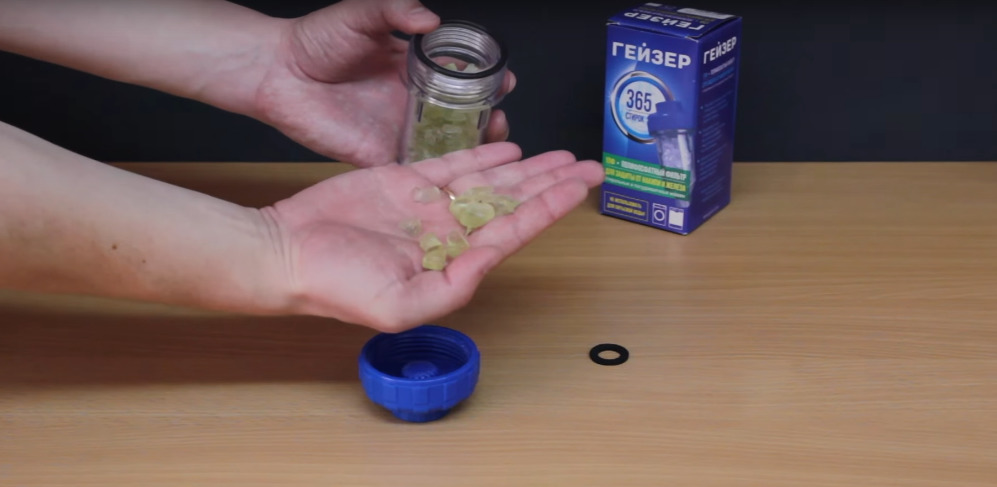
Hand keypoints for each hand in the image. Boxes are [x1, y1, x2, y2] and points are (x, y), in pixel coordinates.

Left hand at [254, 0, 514, 166]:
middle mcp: (411, 104)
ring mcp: (396, 131)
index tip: (506, 81)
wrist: (277, 71)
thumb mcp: (362, 14)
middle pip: (462, 118)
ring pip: (444, 148)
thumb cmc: (316, 40)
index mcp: (413, 70)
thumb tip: (431, 19)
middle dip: (489, 120)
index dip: (487, 81)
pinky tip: (457, 176)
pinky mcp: (377, 156)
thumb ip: (396, 10)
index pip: (461, 78)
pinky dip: (435, 176)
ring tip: (492, 147)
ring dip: (471, 150)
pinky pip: (412, 170)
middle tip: (502, 120)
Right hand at [262, 142, 602, 331]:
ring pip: (491, 181)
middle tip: (588, 168)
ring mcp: (429, 205)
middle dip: (552, 185)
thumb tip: (493, 258)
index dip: (548, 208)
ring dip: (527, 168)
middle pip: (513, 204)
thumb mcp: (400, 305)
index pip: (513, 231)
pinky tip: (509, 148)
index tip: (578, 190)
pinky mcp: (405, 180)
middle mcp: (448, 232)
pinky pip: (453, 164)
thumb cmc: (338, 288)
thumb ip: (454, 286)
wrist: (289, 254)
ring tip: (561, 155)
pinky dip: (482, 155)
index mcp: (454, 262)